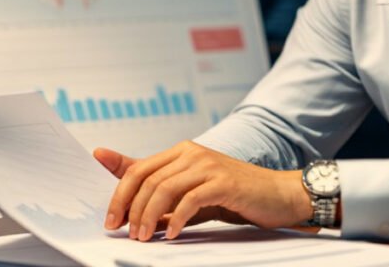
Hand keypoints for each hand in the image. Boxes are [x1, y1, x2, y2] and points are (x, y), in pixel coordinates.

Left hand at [93, 142, 310, 240]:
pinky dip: (177, 220)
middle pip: (147, 179)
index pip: (138, 169)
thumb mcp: (191, 193)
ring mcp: (208, 165)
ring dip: (149, 216)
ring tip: (144, 236)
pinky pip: (191, 200)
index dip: (119, 194)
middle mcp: (192, 153)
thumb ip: (161, 195)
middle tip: (126, 233)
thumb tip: (126, 208)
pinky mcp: (224, 182)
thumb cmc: (233, 196)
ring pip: (164, 188)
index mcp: (181, 152)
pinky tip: (171, 235)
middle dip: (130, 208)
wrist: (277, 194)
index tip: (110, 220)